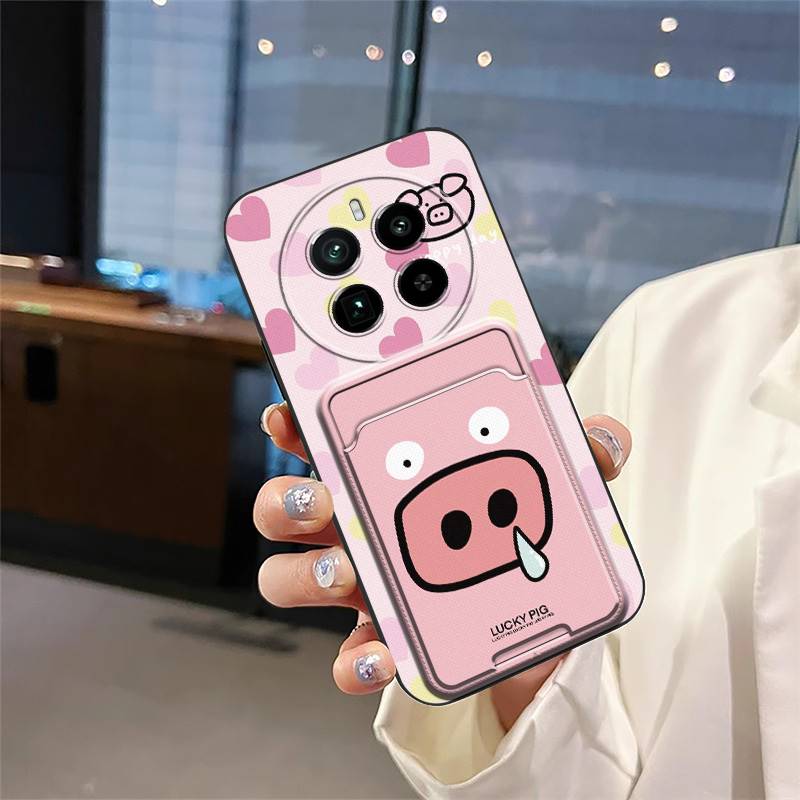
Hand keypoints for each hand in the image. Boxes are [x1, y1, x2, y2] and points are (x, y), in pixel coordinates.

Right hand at [254, 404, 630, 721]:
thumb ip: (576, 458)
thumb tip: (608, 437)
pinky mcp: (385, 640)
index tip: (290, 417)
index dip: (296, 425)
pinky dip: (355, 660)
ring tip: (346, 574)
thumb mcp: (555, 489)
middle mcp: (362, 526)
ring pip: (291, 577)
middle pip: (287, 506)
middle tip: (321, 501)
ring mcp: (365, 584)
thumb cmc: (523, 534)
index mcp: (389, 475)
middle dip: (286, 500)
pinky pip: (348, 655)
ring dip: (304, 575)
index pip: (325, 440)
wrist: (538, 622)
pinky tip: (383, 657)